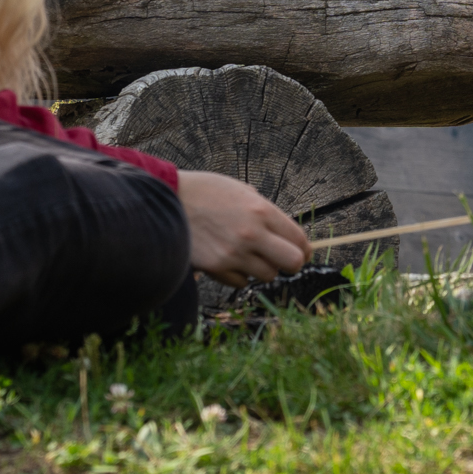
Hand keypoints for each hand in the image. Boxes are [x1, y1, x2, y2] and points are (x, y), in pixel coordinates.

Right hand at [178, 169, 310, 285]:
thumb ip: (265, 211)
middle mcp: (252, 235)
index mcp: (262, 211)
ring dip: (263, 268)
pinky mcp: (216, 269)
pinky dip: (241, 275)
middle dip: (292, 263)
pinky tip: (231, 261)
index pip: (299, 239)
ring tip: (250, 256)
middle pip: (293, 263)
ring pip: (268, 276)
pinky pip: (242, 282)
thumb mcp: (241, 190)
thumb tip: (284, 231)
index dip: (305, 248)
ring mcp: (234, 254)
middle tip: (283, 260)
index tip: (302, 251)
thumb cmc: (205, 191)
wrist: (167, 199)